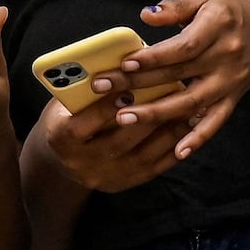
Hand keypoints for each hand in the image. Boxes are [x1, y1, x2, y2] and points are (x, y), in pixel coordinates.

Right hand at [33, 88, 186, 193]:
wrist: (61, 158)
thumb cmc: (66, 116)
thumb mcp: (66, 101)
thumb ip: (87, 89)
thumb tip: (124, 65)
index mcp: (60, 137)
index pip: (84, 124)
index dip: (106, 108)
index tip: (130, 88)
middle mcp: (80, 162)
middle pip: (119, 142)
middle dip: (148, 118)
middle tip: (173, 95)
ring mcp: (103, 177)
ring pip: (141, 156)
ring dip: (169, 132)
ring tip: (190, 110)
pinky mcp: (121, 185)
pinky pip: (153, 168)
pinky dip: (173, 148)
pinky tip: (189, 130)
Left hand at [93, 0, 249, 160]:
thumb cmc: (228, 14)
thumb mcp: (204, 0)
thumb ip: (175, 7)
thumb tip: (145, 15)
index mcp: (218, 26)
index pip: (183, 46)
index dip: (154, 57)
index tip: (125, 64)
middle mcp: (227, 56)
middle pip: (179, 74)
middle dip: (139, 84)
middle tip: (104, 90)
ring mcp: (230, 82)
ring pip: (192, 102)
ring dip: (158, 113)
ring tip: (125, 118)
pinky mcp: (233, 99)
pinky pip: (216, 122)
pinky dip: (198, 138)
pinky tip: (177, 151)